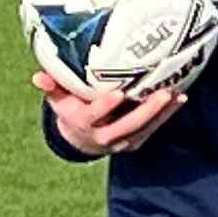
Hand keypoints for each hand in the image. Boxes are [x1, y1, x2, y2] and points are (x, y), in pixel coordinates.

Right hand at [35, 70, 187, 156]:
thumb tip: (38, 76)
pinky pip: (153, 128)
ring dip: (162, 113)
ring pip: (144, 128)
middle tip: (162, 93)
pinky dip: (166, 115)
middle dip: (146, 110)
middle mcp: (104, 136)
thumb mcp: (58, 100)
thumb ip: (51, 86)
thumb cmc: (71, 110)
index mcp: (84, 123)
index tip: (118, 93)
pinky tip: (179, 99)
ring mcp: (122, 141)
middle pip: (127, 125)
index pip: (94, 115)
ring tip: (176, 94)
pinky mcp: (135, 141)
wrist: (82, 140)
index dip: (106, 106)